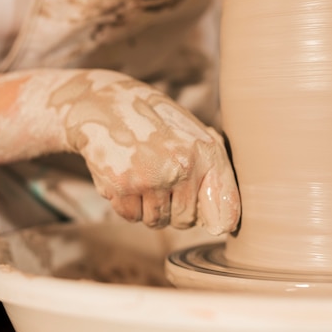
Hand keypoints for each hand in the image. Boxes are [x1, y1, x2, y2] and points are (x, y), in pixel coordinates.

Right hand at [0, 69, 240, 233]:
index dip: (220, 223)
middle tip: (161, 181)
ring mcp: (151, 178)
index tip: (217, 226)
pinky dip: (127, 204)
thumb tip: (224, 223)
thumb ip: (213, 172)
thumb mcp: (193, 135)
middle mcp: (182, 167)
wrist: (106, 104)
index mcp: (206, 153)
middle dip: (174, 210)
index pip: (224, 211)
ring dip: (148, 207)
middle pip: (186, 221)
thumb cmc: (155, 123)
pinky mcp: (122, 186)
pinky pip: (131, 217)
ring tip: (142, 175)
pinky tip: (125, 176)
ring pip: (157, 221)